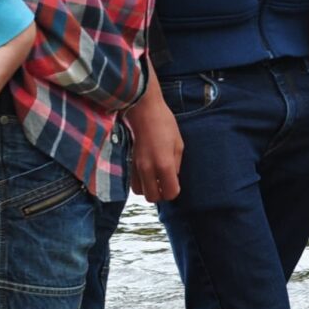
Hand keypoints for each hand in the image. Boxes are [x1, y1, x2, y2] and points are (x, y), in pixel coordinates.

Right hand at [124, 86, 183, 201]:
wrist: (144, 111)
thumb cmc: (165, 124)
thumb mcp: (178, 144)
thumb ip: (176, 165)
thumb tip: (173, 178)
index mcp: (164, 164)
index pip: (170, 192)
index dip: (174, 190)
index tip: (176, 183)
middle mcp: (148, 169)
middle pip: (153, 197)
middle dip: (161, 194)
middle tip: (166, 183)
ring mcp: (136, 167)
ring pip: (141, 192)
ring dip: (149, 189)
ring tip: (156, 179)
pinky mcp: (129, 163)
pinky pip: (133, 183)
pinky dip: (141, 183)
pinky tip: (148, 173)